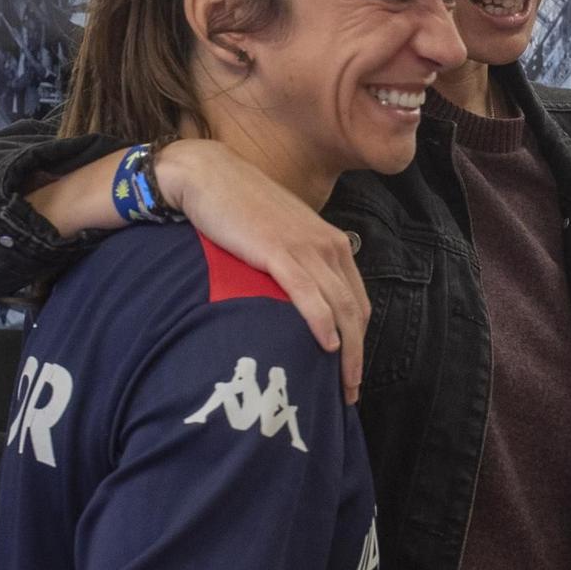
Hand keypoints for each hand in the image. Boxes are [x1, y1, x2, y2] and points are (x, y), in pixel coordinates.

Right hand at [157, 141, 369, 403]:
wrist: (211, 176)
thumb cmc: (241, 208)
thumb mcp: (279, 238)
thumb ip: (294, 264)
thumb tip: (293, 301)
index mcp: (332, 244)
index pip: (357, 301)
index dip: (359, 340)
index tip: (351, 371)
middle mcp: (329, 246)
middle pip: (356, 312)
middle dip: (358, 356)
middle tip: (350, 393)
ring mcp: (307, 249)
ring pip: (340, 309)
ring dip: (347, 352)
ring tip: (342, 386)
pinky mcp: (281, 252)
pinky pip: (310, 294)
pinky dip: (322, 322)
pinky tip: (327, 347)